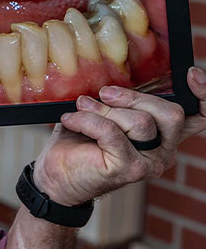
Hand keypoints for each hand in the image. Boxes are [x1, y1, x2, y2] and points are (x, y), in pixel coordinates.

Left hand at [31, 67, 205, 206]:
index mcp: (164, 134)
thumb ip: (121, 100)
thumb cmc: (80, 140)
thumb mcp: (104, 113)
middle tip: (103, 94)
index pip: (201, 116)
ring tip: (81, 107)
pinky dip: (87, 120)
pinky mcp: (129, 169)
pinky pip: (111, 132)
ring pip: (141, 121)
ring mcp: (150, 163)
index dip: (204, 94)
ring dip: (104, 109)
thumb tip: (114, 81)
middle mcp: (165, 151)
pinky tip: (72, 120)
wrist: (57, 174)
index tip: (190, 74)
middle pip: (170, 113)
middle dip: (133, 97)